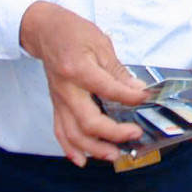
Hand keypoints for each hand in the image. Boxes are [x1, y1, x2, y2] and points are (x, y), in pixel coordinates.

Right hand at [18, 1, 151, 165]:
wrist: (45, 31)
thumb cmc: (73, 33)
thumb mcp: (100, 42)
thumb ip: (117, 70)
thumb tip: (137, 90)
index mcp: (78, 70)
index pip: (108, 89)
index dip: (130, 97)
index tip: (146, 98)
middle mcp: (66, 90)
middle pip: (88, 121)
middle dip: (113, 133)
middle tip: (134, 134)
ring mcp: (60, 100)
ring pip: (73, 133)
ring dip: (94, 148)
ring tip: (114, 155)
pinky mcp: (57, 105)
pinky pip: (60, 131)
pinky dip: (70, 148)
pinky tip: (82, 159)